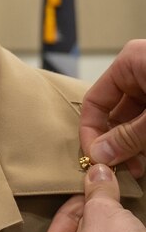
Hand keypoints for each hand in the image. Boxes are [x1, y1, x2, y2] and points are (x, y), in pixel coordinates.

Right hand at [80, 40, 145, 177]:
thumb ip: (128, 136)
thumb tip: (99, 155)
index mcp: (130, 62)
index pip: (94, 101)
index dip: (91, 133)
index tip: (95, 159)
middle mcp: (140, 70)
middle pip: (114, 112)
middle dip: (115, 144)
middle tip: (118, 169)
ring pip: (133, 119)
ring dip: (132, 146)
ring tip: (136, 169)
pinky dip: (145, 139)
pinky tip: (145, 158)